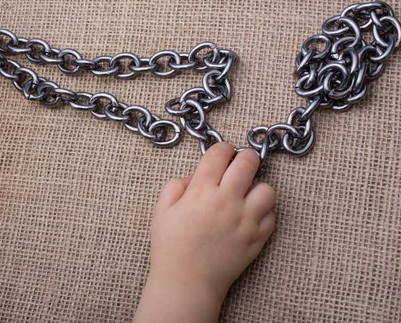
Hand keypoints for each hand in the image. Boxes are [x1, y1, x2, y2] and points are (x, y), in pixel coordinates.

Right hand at [150, 143, 274, 300]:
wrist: (187, 283)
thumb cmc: (171, 247)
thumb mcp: (162, 211)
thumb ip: (176, 185)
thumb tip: (194, 176)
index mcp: (201, 191)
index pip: (220, 153)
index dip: (221, 149)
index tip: (220, 155)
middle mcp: (227, 201)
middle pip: (249, 162)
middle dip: (244, 158)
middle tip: (238, 166)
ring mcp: (245, 220)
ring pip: (267, 189)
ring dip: (257, 187)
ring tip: (245, 195)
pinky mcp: (257, 238)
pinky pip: (271, 216)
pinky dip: (262, 213)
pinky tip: (248, 217)